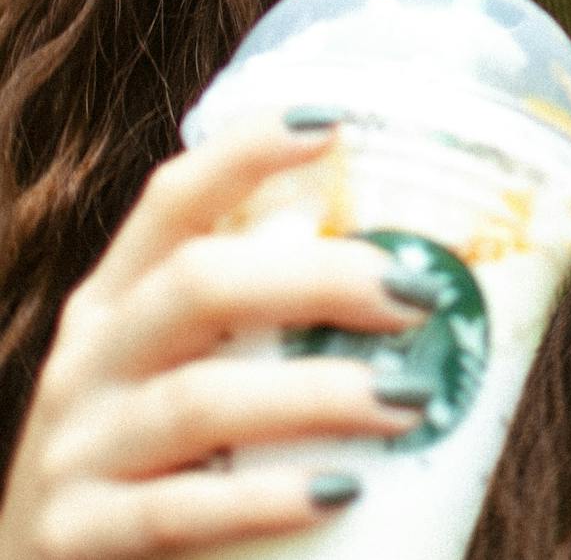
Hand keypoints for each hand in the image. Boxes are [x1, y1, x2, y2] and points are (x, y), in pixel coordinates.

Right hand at [0, 116, 431, 557]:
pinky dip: (264, 500)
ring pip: (198, 400)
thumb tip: (419, 284)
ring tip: (408, 399)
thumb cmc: (155, 465)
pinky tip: (338, 492)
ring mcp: (77, 449)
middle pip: (199, 284)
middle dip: (318, 279)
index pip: (173, 200)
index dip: (245, 153)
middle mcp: (91, 359)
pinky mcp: (78, 538)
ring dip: (316, 393)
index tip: (330, 126)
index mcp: (117, 299)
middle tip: (417, 296)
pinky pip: (179, 512)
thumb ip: (259, 326)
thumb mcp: (180, 372)